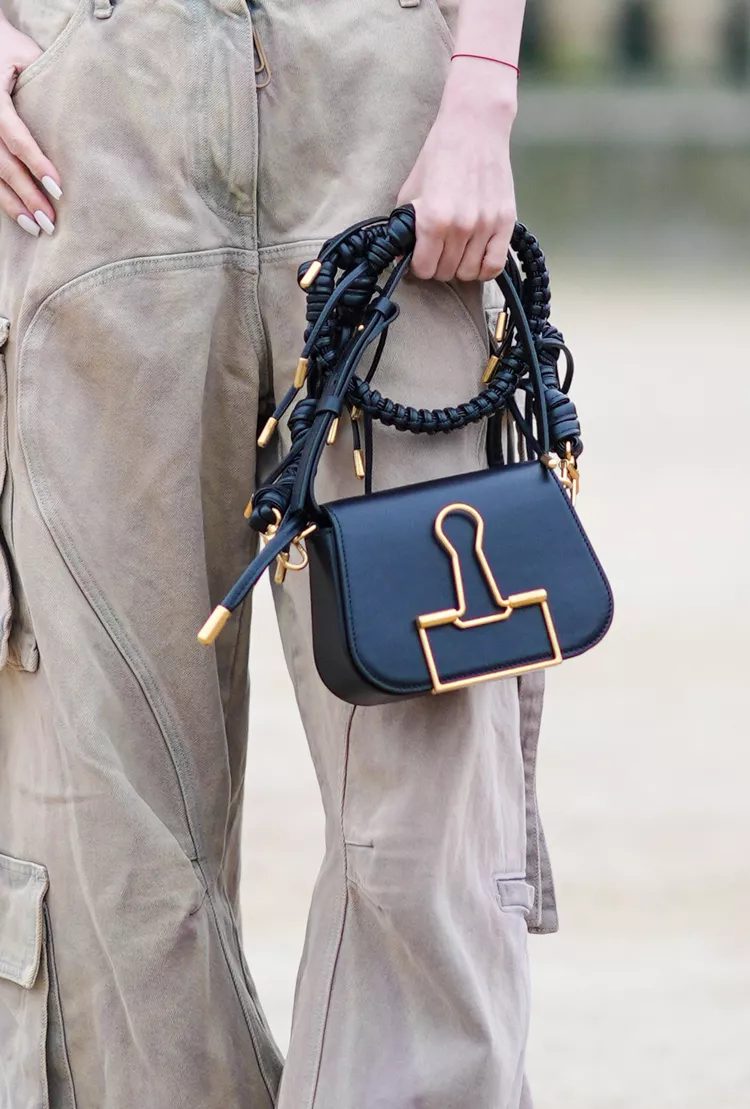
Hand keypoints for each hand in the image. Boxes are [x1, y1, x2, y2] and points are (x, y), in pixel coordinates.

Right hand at [0, 12, 61, 235]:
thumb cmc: (8, 48)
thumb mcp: (27, 55)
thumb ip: (47, 81)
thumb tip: (82, 113)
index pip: (14, 136)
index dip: (35, 163)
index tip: (57, 188)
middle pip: (2, 163)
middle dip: (26, 194)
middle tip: (50, 221)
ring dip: (12, 204)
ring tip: (35, 227)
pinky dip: (2, 196)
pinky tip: (17, 215)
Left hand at [397, 58, 517, 282]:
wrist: (474, 128)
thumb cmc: (439, 156)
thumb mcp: (411, 190)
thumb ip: (404, 224)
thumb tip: (401, 255)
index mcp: (433, 219)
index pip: (424, 268)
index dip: (418, 266)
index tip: (420, 257)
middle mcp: (461, 227)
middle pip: (446, 273)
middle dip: (438, 266)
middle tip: (437, 251)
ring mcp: (486, 226)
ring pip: (469, 273)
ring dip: (459, 268)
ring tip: (456, 252)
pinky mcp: (506, 222)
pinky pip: (495, 265)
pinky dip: (484, 269)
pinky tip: (476, 257)